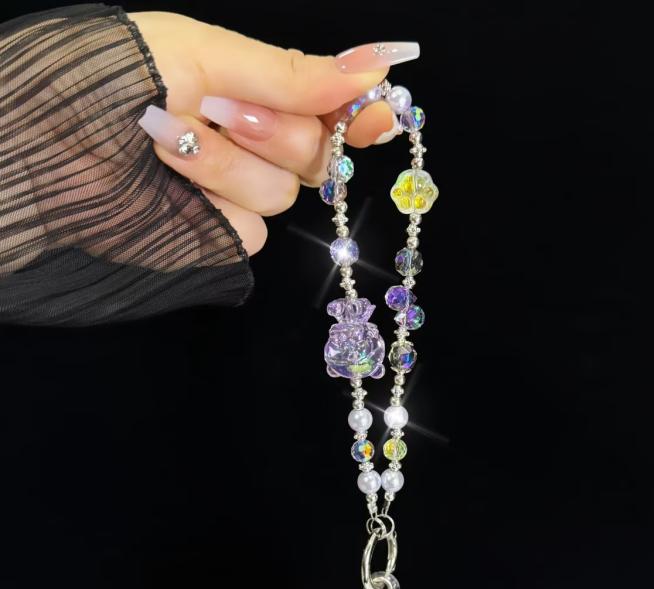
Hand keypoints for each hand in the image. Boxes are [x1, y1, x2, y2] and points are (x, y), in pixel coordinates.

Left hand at [129, 12, 418, 255]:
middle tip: (224, 110)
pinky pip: (253, 230)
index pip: (326, 109)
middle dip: (276, 131)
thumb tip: (375, 68)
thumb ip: (289, 72)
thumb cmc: (112, 80)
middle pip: (315, 154)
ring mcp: (233, 193)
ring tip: (170, 141)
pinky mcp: (216, 238)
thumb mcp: (204, 55)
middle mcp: (250, 144)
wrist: (46, 144)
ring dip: (229, 164)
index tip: (375, 113)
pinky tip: (172, 183)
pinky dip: (214, 203)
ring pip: (283, 193)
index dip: (355, 113)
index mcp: (250, 90)